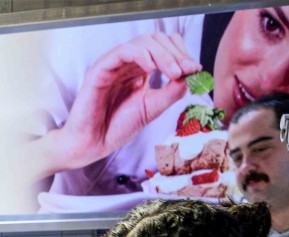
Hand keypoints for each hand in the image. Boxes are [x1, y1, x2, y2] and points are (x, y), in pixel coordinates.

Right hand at [41, 33, 199, 174]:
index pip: (163, 47)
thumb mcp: (153, 108)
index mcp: (139, 71)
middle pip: (156, 40)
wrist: (93, 144)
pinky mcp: (100, 69)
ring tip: (173, 72)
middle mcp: (127, 64)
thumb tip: (192, 74)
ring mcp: (114, 65)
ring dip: (163, 54)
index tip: (194, 69)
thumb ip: (171, 91)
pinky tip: (152, 68)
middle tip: (187, 70)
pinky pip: (122, 52)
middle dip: (176, 53)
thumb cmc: (117, 128)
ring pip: (142, 42)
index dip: (181, 53)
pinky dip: (141, 55)